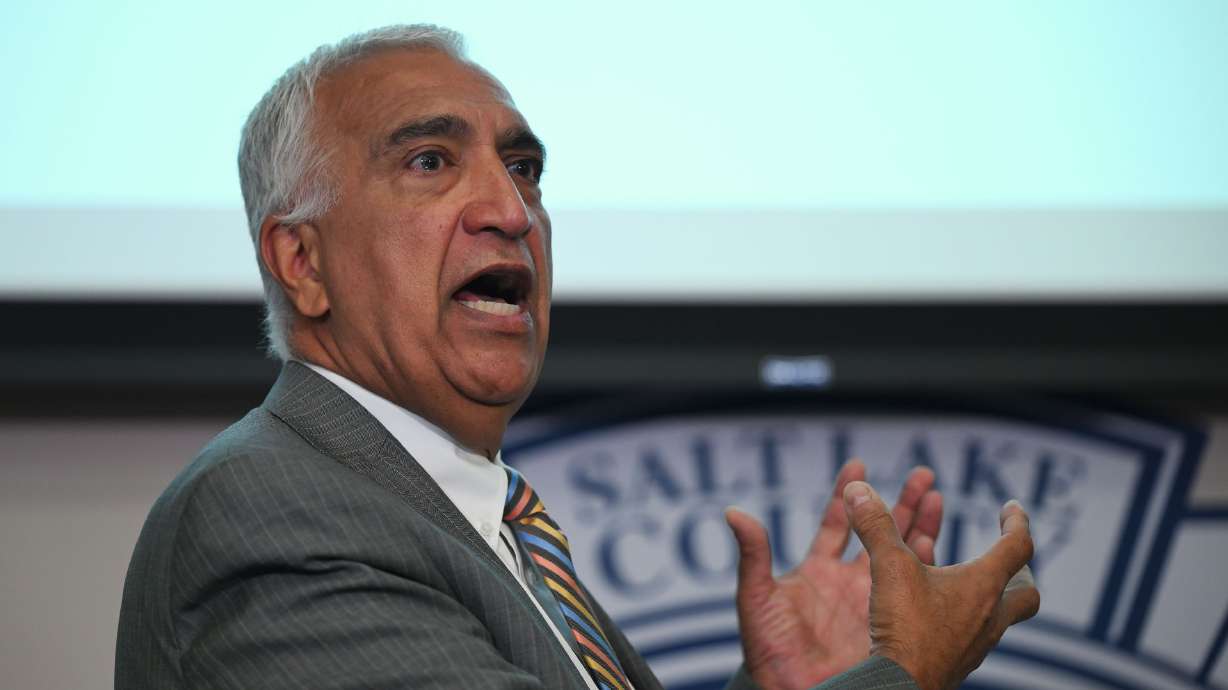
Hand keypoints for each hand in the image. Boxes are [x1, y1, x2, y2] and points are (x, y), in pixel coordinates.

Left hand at [726, 460, 942, 689]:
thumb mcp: (756, 598)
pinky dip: (924, 566)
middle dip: (900, 501)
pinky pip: (913, 590)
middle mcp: (847, 582)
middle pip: (879, 531)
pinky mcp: (889, 624)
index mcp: (816, 570)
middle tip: (922, 474)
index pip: (835, 521)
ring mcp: (871, 602)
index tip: (858, 463)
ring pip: (902, 555)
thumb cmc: (767, 649)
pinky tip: (935, 544)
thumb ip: (752, 555)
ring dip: (920, 527)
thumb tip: (732, 512)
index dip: (846, 492)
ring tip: (936, 497)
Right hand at [845, 481, 1039, 689]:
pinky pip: (974, 637)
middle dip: (1019, 573)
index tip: (1012, 508)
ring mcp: (978, 644)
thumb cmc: (906, 629)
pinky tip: (940, 619)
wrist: (903, 687)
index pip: (1017, 547)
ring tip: (965, 585)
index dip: (1017, 522)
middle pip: (1025, 593)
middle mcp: (989, 617)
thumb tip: (858, 491)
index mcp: (983, 586)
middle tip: (1006, 558)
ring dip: (988, 596)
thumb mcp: (889, 567)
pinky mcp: (960, 663)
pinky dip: (964, 621)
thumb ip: (876, 527)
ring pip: (999, 618)